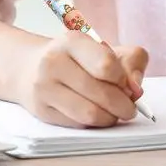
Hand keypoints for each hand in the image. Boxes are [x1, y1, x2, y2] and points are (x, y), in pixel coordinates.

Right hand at [18, 31, 148, 127]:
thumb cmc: (75, 58)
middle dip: (124, 105)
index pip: (107, 65)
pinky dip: (94, 124)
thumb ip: (131, 60)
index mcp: (72, 41)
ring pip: (90, 114)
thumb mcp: (102, 48)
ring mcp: (44, 87)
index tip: (129, 85)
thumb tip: (136, 89)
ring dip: (110, 118)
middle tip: (130, 108)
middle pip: (102, 93)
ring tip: (115, 114)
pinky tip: (97, 115)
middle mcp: (53, 62)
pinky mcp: (41, 110)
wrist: (29, 67)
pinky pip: (78, 124)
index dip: (125, 80)